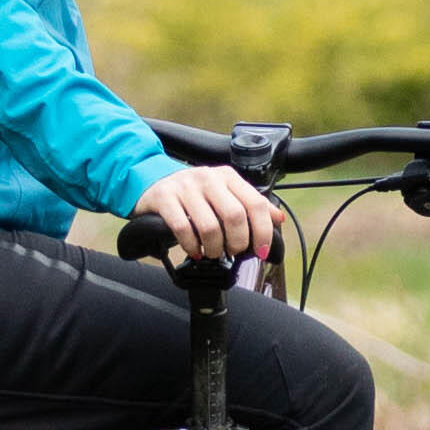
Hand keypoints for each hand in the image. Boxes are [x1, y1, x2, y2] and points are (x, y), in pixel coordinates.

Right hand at [135, 165, 278, 265]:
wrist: (152, 180)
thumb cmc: (193, 193)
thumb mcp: (224, 192)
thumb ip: (250, 204)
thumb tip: (278, 219)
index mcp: (228, 177)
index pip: (256, 204)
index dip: (263, 232)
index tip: (261, 250)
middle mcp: (208, 178)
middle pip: (235, 216)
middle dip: (238, 242)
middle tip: (233, 252)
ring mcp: (185, 187)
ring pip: (210, 226)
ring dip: (214, 248)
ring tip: (213, 253)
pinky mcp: (164, 198)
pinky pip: (182, 228)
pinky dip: (192, 246)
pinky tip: (194, 250)